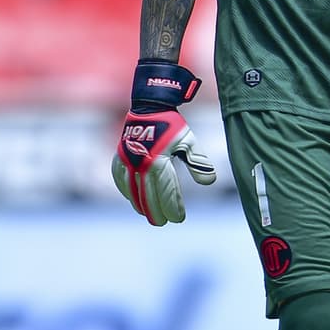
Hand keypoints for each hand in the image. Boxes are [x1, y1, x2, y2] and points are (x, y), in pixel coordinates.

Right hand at [111, 62, 216, 224]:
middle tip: (163, 223)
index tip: (179, 218)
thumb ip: (198, 162)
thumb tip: (210, 182)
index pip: (166, 191)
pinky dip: (125, 190)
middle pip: (148, 195)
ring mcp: (128, 161)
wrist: (150, 107)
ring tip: (148, 214)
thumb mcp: (189, 142)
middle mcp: (141, 164)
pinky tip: (131, 198)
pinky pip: (119, 178)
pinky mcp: (120, 157)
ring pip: (131, 190)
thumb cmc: (173, 126)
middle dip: (156, 211)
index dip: (172, 207)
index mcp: (159, 161)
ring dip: (140, 204)